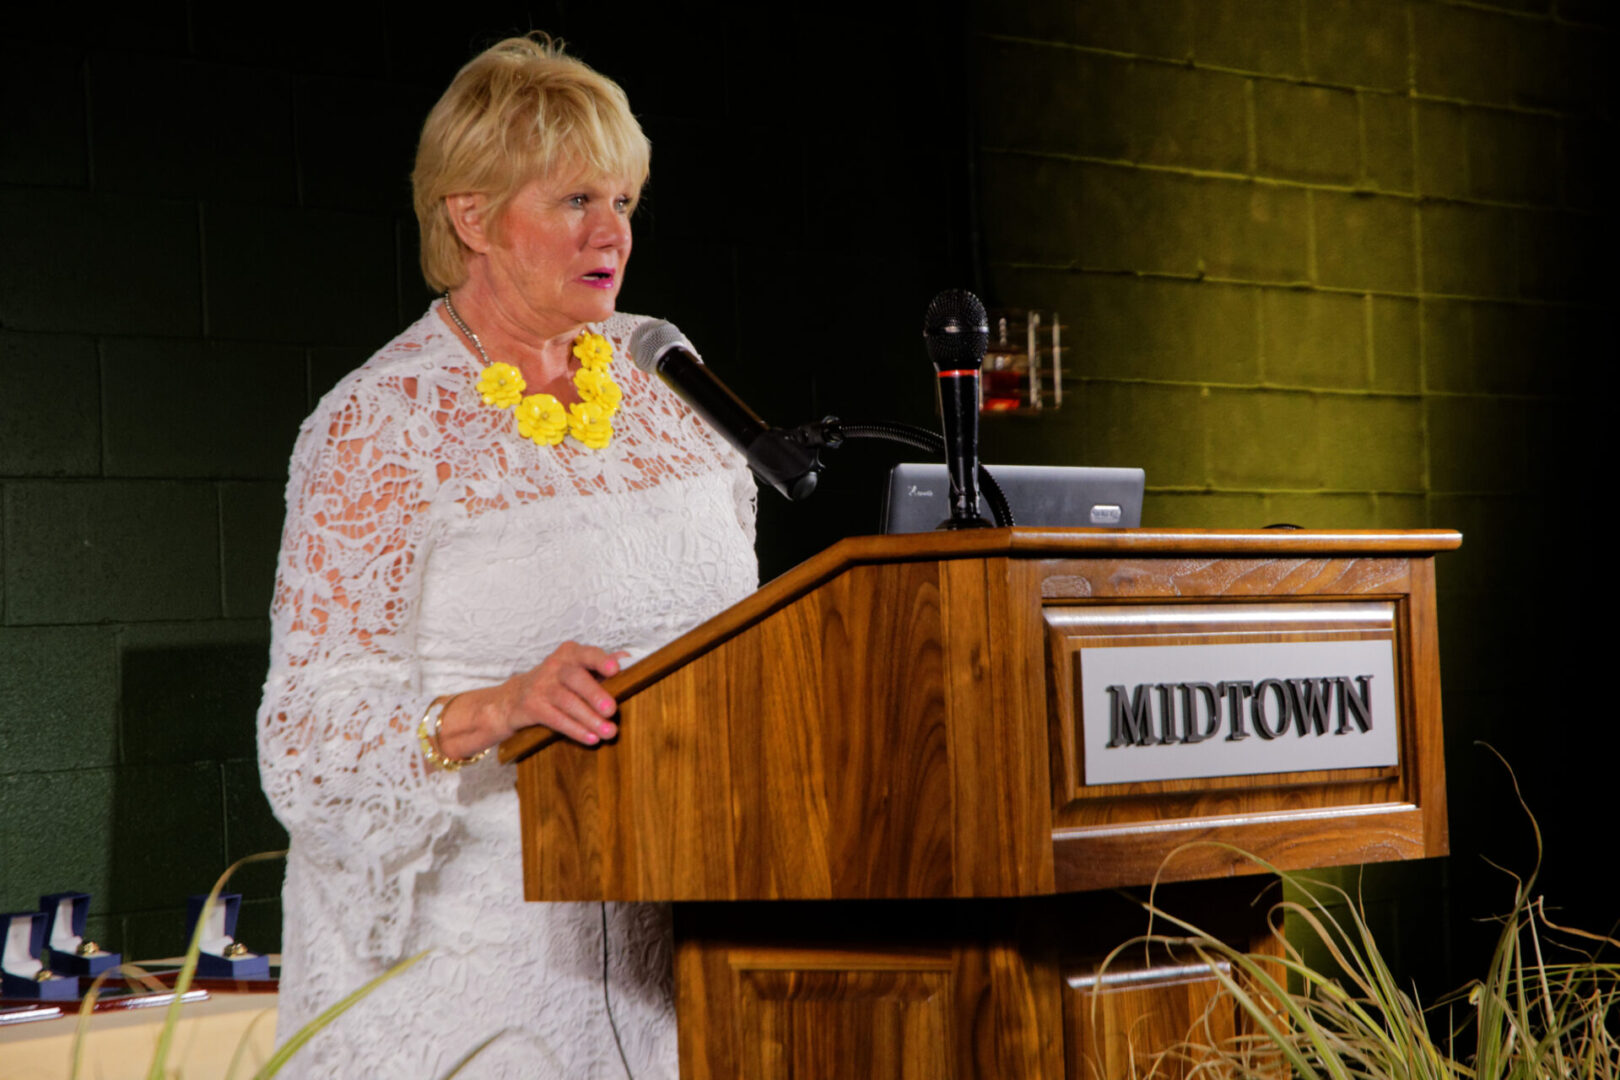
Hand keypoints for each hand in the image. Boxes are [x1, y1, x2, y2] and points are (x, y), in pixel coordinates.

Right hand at [436, 642, 628, 759]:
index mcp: (570, 653)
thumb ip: (602, 665)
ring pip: (567, 701)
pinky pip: (556, 719)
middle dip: (594, 694)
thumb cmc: (557, 682)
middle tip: (612, 710)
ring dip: (589, 718)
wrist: (513, 698)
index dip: (600, 661)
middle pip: (575, 678)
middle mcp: (554, 666)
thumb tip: (627, 658)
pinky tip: (590, 738)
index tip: (615, 669)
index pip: (587, 654)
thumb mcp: (578, 669)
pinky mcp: (531, 707)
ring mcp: (540, 686)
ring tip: (608, 732)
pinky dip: (574, 729)